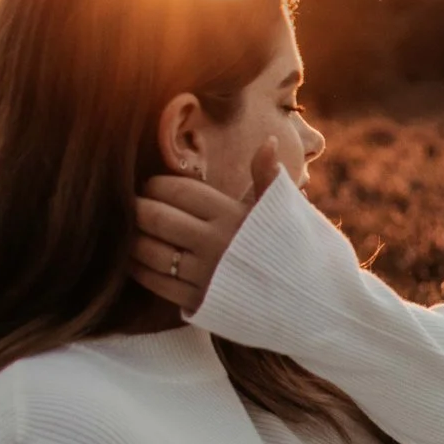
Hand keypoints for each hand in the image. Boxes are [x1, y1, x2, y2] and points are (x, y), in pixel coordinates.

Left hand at [129, 138, 283, 313]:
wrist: (311, 303)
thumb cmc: (293, 250)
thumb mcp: (283, 212)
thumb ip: (266, 178)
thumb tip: (270, 141)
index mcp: (233, 216)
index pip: (177, 190)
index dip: (155, 185)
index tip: (151, 187)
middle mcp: (216, 244)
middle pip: (155, 217)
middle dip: (137, 209)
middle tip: (132, 207)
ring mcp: (206, 275)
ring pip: (150, 251)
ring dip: (133, 239)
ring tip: (132, 232)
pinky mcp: (200, 302)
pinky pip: (156, 282)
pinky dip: (139, 269)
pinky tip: (138, 261)